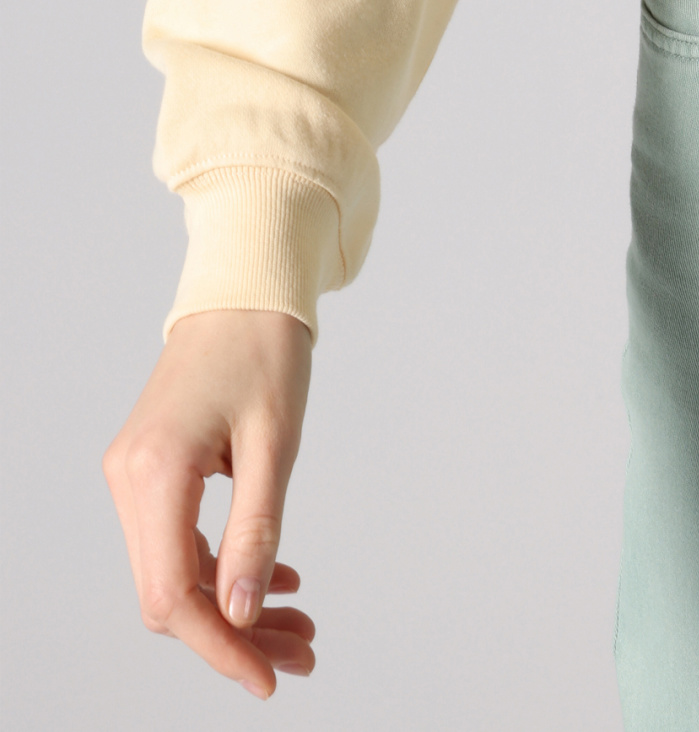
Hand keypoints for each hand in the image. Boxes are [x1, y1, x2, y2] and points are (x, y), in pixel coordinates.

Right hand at [103, 308, 315, 696]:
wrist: (246, 285)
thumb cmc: (266, 348)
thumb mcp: (276, 442)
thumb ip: (257, 530)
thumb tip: (240, 615)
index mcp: (154, 473)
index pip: (174, 595)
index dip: (220, 646)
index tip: (270, 677)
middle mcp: (129, 482)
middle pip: (173, 595)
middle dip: (236, 633)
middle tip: (304, 654)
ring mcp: (134, 477)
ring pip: (178, 574)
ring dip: (235, 606)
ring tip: (301, 626)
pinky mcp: (151, 472)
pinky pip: (181, 542)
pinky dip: (226, 568)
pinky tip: (278, 579)